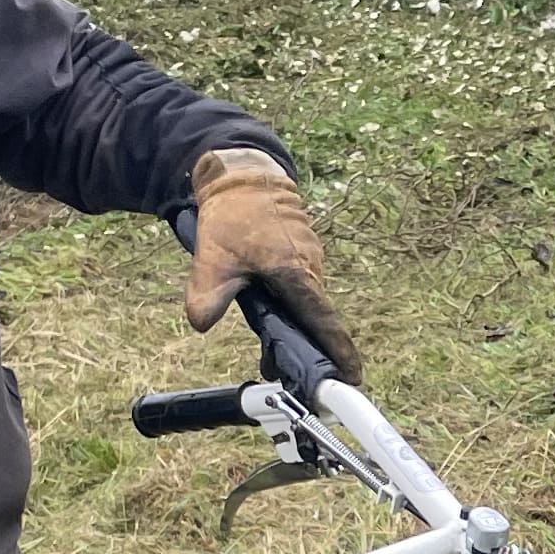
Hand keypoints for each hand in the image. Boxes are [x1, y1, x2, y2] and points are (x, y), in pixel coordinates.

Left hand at [185, 147, 362, 379]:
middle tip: (285, 375)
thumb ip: (207, 292)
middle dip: (306, 350)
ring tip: (271, 354)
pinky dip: (292, 309)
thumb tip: (201, 323)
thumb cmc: (233, 213)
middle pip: (314, 320)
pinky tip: (272, 319)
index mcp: (295, 271)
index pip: (321, 320)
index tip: (352, 377)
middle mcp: (311, 267)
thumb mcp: (212, 255)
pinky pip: (302, 290)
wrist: (244, 176)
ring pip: (307, 305)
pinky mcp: (303, 255)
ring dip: (295, 329)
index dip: (337, 350)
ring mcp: (311, 260)